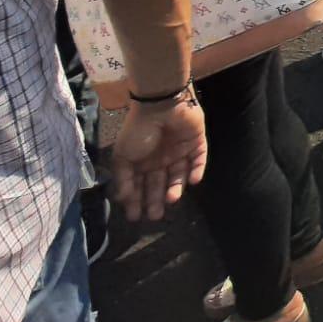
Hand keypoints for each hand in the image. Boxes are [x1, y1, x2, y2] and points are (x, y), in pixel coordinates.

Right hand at [112, 94, 206, 221]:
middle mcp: (160, 157)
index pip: (140, 184)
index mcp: (142, 160)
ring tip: (171, 199)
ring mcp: (179, 150)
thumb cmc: (139, 130)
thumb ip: (123, 177)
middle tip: (155, 216)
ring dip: (176, 188)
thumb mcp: (123, 155)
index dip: (137, 200)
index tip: (135, 217)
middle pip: (159, 183)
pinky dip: (197, 170)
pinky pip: (199, 159)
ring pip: (179, 174)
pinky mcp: (197, 142)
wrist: (161, 104)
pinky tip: (193, 181)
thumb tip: (122, 198)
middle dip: (156, 200)